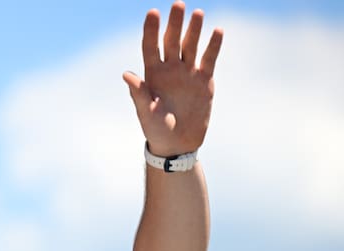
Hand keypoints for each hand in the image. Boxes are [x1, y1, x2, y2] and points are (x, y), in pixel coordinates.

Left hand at [124, 2, 223, 156]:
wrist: (178, 144)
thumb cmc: (156, 130)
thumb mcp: (146, 112)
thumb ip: (138, 93)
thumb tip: (126, 75)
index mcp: (152, 75)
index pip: (150, 47)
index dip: (151, 30)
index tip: (152, 12)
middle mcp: (170, 69)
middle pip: (171, 41)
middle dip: (174, 23)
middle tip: (178, 4)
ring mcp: (188, 73)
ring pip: (191, 46)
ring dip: (194, 30)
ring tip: (198, 13)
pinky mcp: (204, 80)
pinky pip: (209, 59)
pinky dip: (213, 46)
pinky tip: (217, 31)